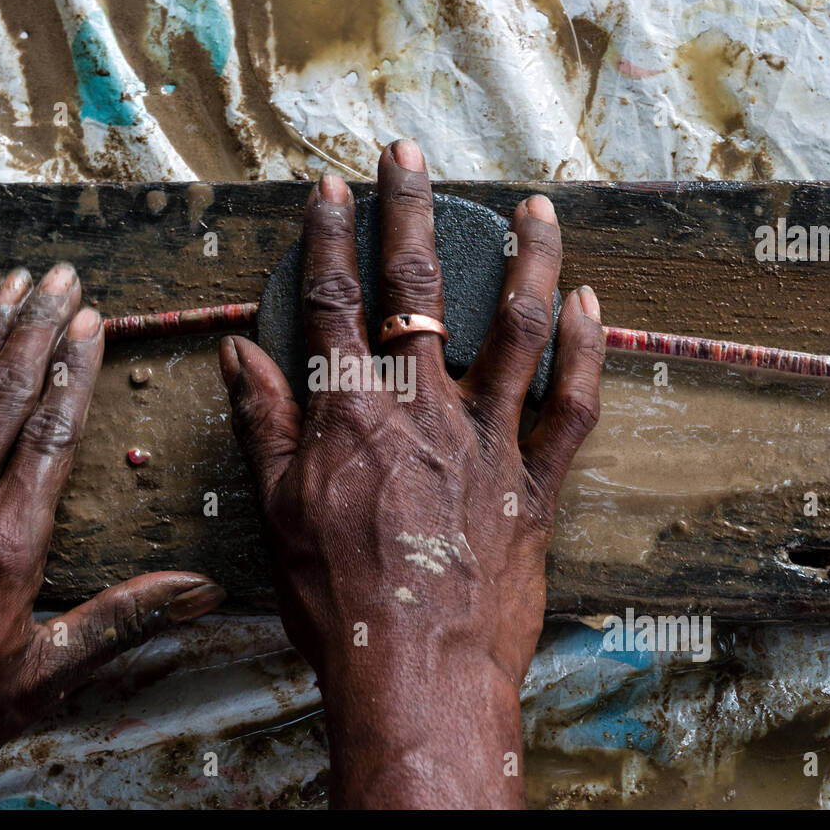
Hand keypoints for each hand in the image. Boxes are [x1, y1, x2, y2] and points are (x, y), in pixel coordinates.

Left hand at [0, 264, 223, 808]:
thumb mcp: (40, 678)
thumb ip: (122, 621)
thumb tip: (198, 591)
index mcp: (6, 548)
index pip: (51, 435)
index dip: (74, 370)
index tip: (91, 322)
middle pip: (3, 397)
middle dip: (35, 328)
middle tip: (60, 276)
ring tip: (8, 283)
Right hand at [220, 140, 602, 807]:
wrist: (414, 673)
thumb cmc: (337, 599)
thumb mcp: (277, 510)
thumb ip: (264, 423)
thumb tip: (240, 354)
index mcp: (352, 414)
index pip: (336, 303)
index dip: (331, 238)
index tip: (333, 188)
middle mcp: (423, 410)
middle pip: (419, 291)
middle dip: (412, 213)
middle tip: (411, 156)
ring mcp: (487, 441)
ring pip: (516, 329)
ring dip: (528, 260)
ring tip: (536, 207)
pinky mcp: (535, 482)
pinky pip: (573, 406)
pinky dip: (585, 350)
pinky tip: (590, 305)